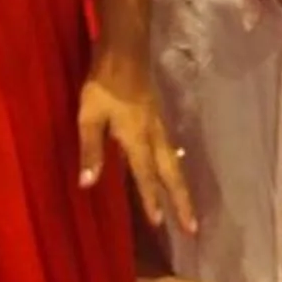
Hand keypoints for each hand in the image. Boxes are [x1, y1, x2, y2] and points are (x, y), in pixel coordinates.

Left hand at [79, 75, 196, 234]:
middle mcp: (154, 137)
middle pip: (171, 174)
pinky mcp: (159, 119)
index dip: (151, 200)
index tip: (160, 225)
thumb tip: (88, 184)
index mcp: (136, 139)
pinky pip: (172, 151)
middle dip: (181, 202)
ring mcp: (159, 127)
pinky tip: (176, 170)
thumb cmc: (103, 85)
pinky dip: (178, 169)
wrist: (125, 53)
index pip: (146, 176)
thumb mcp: (89, 117)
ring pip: (175, 163)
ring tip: (190, 208)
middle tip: (193, 228)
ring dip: (182, 188)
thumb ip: (91, 151)